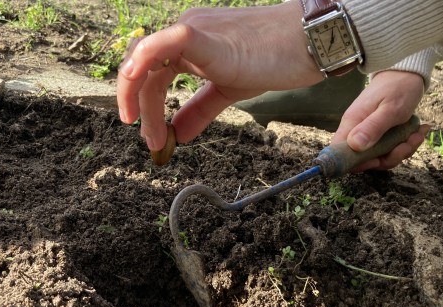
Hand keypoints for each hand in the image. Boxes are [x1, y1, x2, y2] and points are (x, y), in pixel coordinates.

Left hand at [116, 2, 322, 151]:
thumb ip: (200, 110)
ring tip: (150, 134)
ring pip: (147, 59)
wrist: (309, 41)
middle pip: (142, 67)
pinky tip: (133, 80)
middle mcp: (185, 30)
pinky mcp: (206, 37)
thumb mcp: (228, 90)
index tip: (150, 135)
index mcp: (188, 43)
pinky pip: (167, 42)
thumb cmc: (274, 59)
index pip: (150, 70)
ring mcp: (194, 30)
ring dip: (138, 97)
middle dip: (136, 104)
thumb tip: (178, 135)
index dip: (142, 102)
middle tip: (149, 141)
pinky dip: (144, 60)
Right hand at [332, 70, 429, 171]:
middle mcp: (356, 131)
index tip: (377, 160)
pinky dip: (405, 145)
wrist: (407, 73)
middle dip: (388, 158)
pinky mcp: (380, 134)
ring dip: (401, 151)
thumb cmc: (398, 88)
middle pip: (363, 160)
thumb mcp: (390, 109)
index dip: (356, 163)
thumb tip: (354, 146)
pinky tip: (417, 132)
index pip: (339, 153)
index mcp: (352, 124)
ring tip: (416, 134)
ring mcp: (368, 134)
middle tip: (406, 144)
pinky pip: (389, 149)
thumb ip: (373, 127)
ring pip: (380, 156)